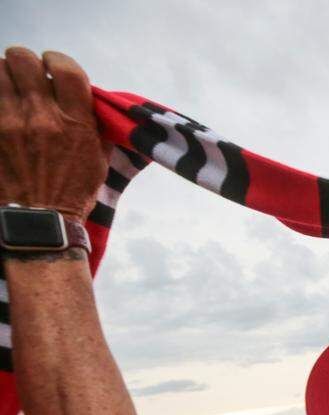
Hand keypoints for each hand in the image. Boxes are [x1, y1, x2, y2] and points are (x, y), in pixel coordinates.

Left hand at [0, 49, 106, 222]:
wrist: (41, 220)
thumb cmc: (73, 191)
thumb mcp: (99, 158)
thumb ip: (94, 124)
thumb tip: (89, 99)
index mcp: (75, 122)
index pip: (65, 68)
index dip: (57, 60)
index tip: (54, 67)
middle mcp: (41, 117)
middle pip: (23, 59)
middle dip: (24, 62)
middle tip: (26, 75)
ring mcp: (9, 123)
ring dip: (3, 74)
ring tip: (8, 88)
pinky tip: (2, 105)